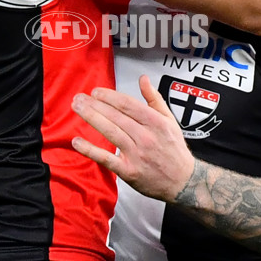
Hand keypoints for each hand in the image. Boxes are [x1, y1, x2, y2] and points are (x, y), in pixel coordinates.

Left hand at [72, 75, 193, 201]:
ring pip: (110, 132)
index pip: (128, 104)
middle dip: (95, 105)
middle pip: (116, 116)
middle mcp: (146, 137)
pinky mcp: (129, 171)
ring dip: (91, 118)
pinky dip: (90, 150)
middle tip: (79, 98)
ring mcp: (137, 154)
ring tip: (77, 108)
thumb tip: (143, 79)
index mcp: (156, 122)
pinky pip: (106, 159)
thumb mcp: (169, 120)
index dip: (109, 96)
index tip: (96, 92)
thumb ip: (154, 98)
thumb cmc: (175, 150)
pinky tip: (77, 142)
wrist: (183, 182)